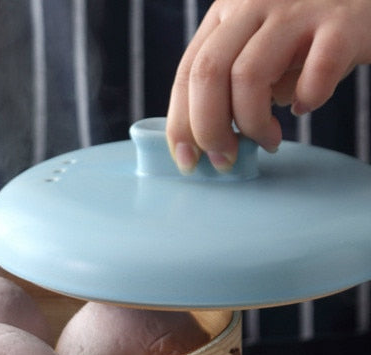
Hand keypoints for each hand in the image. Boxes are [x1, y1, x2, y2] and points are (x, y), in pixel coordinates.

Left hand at [166, 0, 370, 172]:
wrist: (369, 0)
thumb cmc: (312, 33)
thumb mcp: (261, 47)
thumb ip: (230, 84)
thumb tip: (204, 144)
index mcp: (228, 13)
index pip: (187, 73)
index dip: (180, 124)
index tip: (186, 162)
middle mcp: (256, 3)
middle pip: (208, 74)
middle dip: (209, 130)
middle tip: (226, 160)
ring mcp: (299, 8)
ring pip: (249, 76)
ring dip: (253, 124)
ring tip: (269, 141)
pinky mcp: (344, 21)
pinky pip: (316, 71)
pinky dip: (309, 99)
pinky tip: (308, 105)